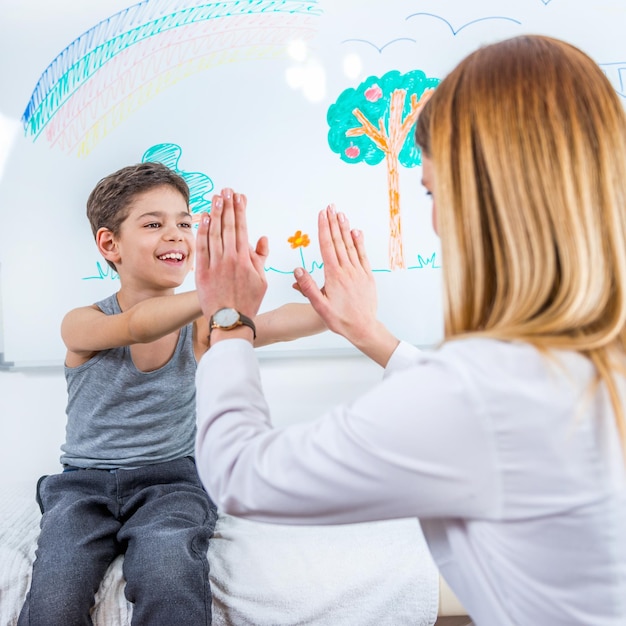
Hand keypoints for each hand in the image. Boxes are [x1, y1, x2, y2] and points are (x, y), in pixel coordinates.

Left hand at [195, 189, 267, 332]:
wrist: (231, 321)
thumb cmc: (248, 302)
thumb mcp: (262, 281)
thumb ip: (261, 257)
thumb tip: (261, 238)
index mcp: (246, 259)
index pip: (242, 228)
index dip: (240, 210)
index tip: (239, 197)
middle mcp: (230, 258)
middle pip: (228, 226)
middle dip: (228, 206)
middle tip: (227, 190)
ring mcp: (215, 264)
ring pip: (214, 233)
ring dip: (215, 213)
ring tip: (216, 197)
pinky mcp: (202, 272)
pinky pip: (202, 247)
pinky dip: (202, 232)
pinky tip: (203, 219)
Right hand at [293, 206, 397, 363]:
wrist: (364, 328)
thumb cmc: (340, 320)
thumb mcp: (319, 307)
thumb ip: (308, 287)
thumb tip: (297, 270)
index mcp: (334, 275)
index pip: (327, 246)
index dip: (323, 229)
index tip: (321, 215)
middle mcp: (347, 270)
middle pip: (338, 241)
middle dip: (333, 222)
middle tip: (330, 207)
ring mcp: (358, 272)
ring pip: (350, 245)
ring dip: (345, 228)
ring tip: (340, 214)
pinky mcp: (367, 276)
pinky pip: (362, 255)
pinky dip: (359, 242)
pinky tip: (356, 232)